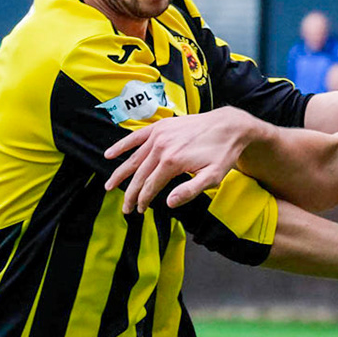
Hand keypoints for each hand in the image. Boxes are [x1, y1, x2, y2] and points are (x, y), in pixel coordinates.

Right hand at [103, 106, 257, 213]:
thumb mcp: (213, 177)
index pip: (151, 186)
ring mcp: (158, 135)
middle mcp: (161, 147)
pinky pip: (136, 137)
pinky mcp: (159, 126)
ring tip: (109, 186)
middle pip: (140, 175)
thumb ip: (190, 191)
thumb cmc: (222, 154)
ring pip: (134, 158)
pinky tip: (109, 154)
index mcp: (172, 162)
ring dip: (121, 174)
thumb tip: (169, 204)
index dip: (143, 200)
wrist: (228, 125)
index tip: (138, 211)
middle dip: (130, 193)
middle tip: (125, 208)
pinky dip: (122, 145)